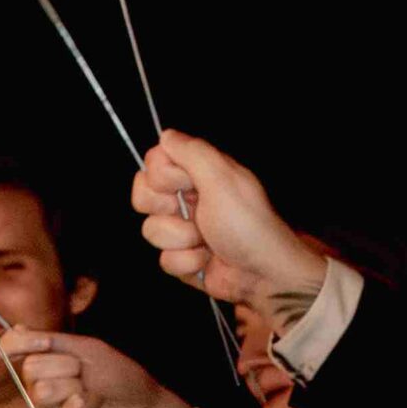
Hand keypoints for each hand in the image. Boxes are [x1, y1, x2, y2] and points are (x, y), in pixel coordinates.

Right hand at [0, 330, 201, 407]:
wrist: (142, 407)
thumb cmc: (119, 376)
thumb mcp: (87, 349)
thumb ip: (52, 340)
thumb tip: (17, 329)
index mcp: (46, 359)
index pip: (13, 346)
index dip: (19, 343)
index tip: (42, 342)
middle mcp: (39, 382)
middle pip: (31, 368)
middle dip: (67, 366)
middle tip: (86, 374)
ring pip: (41, 391)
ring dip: (76, 388)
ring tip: (92, 395)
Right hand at [130, 131, 326, 323]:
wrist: (262, 272)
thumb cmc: (247, 224)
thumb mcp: (222, 178)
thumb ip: (192, 152)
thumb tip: (166, 135)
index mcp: (199, 174)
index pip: (154, 163)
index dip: (162, 176)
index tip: (185, 184)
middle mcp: (188, 199)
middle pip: (143, 196)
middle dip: (166, 209)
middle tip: (195, 212)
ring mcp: (183, 230)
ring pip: (151, 231)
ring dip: (182, 239)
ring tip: (207, 241)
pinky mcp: (182, 259)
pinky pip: (164, 260)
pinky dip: (187, 263)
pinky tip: (207, 261)